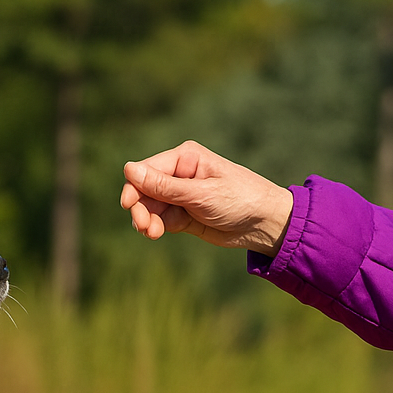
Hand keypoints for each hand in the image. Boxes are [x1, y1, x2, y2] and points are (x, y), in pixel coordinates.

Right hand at [120, 140, 293, 254]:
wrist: (265, 223)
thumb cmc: (239, 200)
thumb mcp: (199, 194)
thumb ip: (163, 186)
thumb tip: (128, 169)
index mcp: (185, 158)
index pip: (147, 170)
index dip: (134, 187)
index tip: (129, 206)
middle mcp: (179, 174)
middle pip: (144, 190)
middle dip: (141, 208)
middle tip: (144, 227)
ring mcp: (181, 196)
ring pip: (150, 207)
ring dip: (146, 220)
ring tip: (152, 234)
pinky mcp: (184, 215)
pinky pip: (161, 219)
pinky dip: (156, 227)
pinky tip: (156, 234)